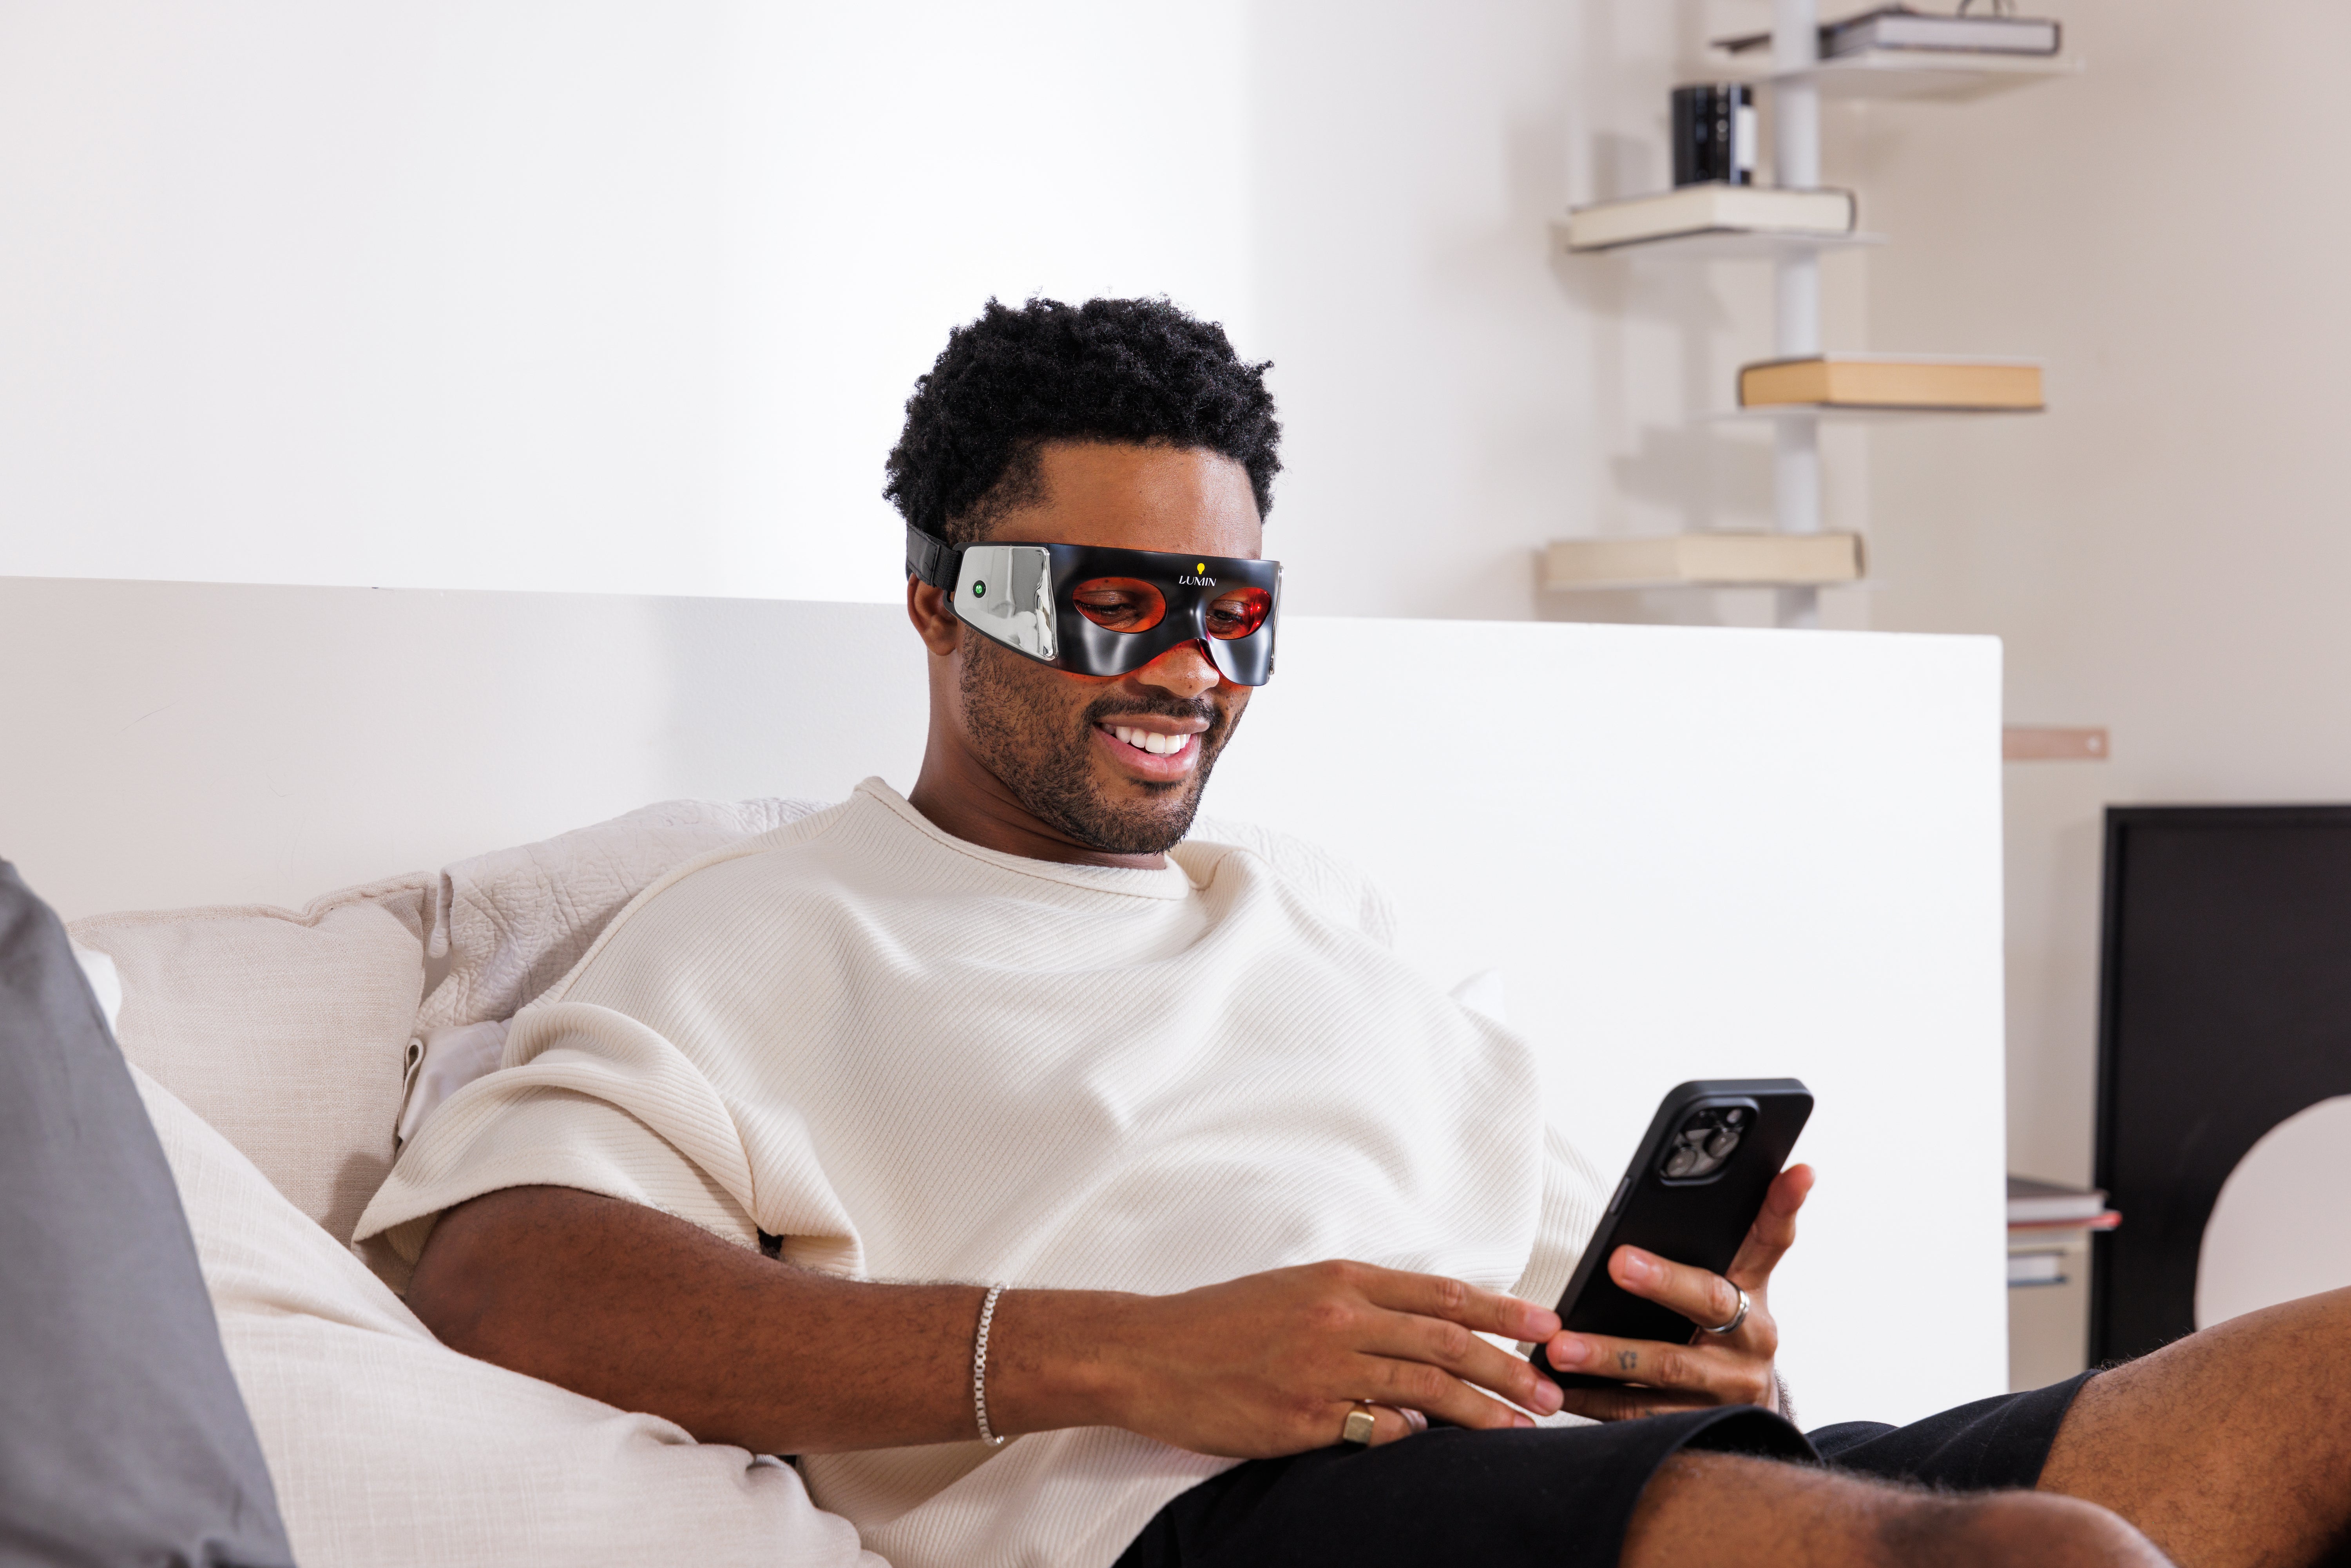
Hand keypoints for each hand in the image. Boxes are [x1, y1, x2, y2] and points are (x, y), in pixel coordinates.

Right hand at [1080, 1260, 1567, 1457]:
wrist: (1148, 1352)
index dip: (1501, 1311)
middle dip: (1509, 1366)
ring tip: (1519, 1427)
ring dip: (1482, 1410)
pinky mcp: (1302, 1419)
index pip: (1440, 1294)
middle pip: (1446, 1341)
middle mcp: (1338, 1318)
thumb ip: (1358, 1306)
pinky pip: (1377, 1429)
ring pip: (1425, 1388)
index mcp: (1339, 1280)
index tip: (1546, 1326)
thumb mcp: (1294, 1291)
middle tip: (1551, 1390)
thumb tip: (1422, 1329)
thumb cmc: (1219, 1323)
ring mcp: (1322, 1370)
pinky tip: (1437, 1447)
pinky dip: (1414, 1437)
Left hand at [1535, 1163, 1813, 1421]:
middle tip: (1617, 1261)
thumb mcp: (1736, 1279)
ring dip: (1609, 1358)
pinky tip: (1557, 1388)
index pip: (1773, 1238)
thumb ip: (1744, 1227)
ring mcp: (1725, 1391)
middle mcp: (1751, 1342)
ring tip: (1560, 1346)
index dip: (1784, 1203)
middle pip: (1707, 1304)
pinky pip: (1639, 1415)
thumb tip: (1786, 1168)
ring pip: (1666, 1371)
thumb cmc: (1724, 1328)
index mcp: (1756, 1293)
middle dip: (1663, 1281)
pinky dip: (1594, 1402)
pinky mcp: (1693, 1427)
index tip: (1798, 1169)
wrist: (1740, 1412)